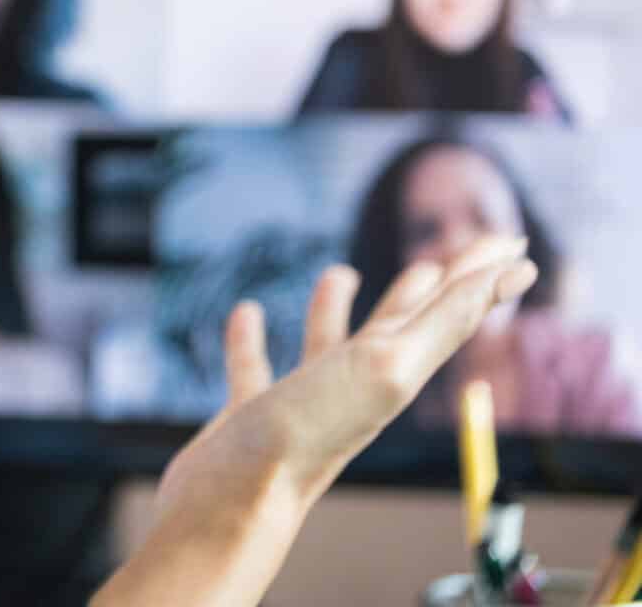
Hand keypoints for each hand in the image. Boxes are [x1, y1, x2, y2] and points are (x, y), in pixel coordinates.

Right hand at [94, 237, 538, 606]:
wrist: (233, 503)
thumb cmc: (307, 439)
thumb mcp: (386, 369)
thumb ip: (443, 321)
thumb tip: (512, 270)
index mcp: (393, 371)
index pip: (452, 312)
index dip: (484, 275)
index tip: (513, 241)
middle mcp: (356, 385)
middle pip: (402, 326)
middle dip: (426, 288)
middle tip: (445, 256)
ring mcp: (304, 401)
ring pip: (330, 345)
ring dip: (338, 307)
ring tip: (341, 273)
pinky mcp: (253, 412)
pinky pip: (255, 367)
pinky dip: (252, 338)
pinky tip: (247, 314)